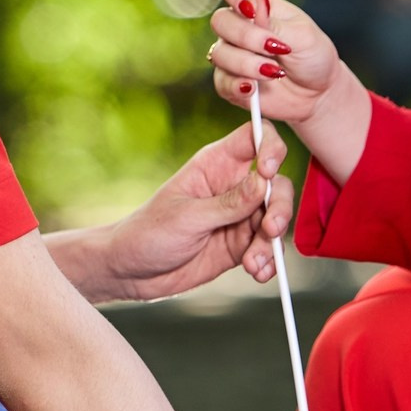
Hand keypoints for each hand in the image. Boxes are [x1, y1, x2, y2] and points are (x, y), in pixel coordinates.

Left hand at [97, 123, 293, 301]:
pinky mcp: (240, 245)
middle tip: (270, 229)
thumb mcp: (187, 217)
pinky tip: (257, 272)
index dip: (270, 147)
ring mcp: (238, 217)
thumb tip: (265, 182)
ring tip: (254, 263)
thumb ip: (229, 203)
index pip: (255, 138)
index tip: (267, 172)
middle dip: (280, 206)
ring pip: (275, 218)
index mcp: (215, 165)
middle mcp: (232, 187)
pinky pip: (267, 249)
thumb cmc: (148, 233)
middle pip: (275, 183)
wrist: (130, 271)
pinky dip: (269, 261)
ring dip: (272, 243)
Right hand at [208, 0, 342, 123]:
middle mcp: (239, 27)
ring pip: (219, 53)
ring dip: (246, 64)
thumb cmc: (313, 55)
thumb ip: (276, 23)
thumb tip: (256, 6)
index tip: (250, 9)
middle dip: (246, 36)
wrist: (318, 92)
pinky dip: (238, 85)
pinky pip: (221, 82)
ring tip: (275, 73)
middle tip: (274, 48)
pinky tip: (253, 88)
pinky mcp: (230, 81)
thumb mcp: (303, 36)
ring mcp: (232, 54)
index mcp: (258, 6)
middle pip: (220, 20)